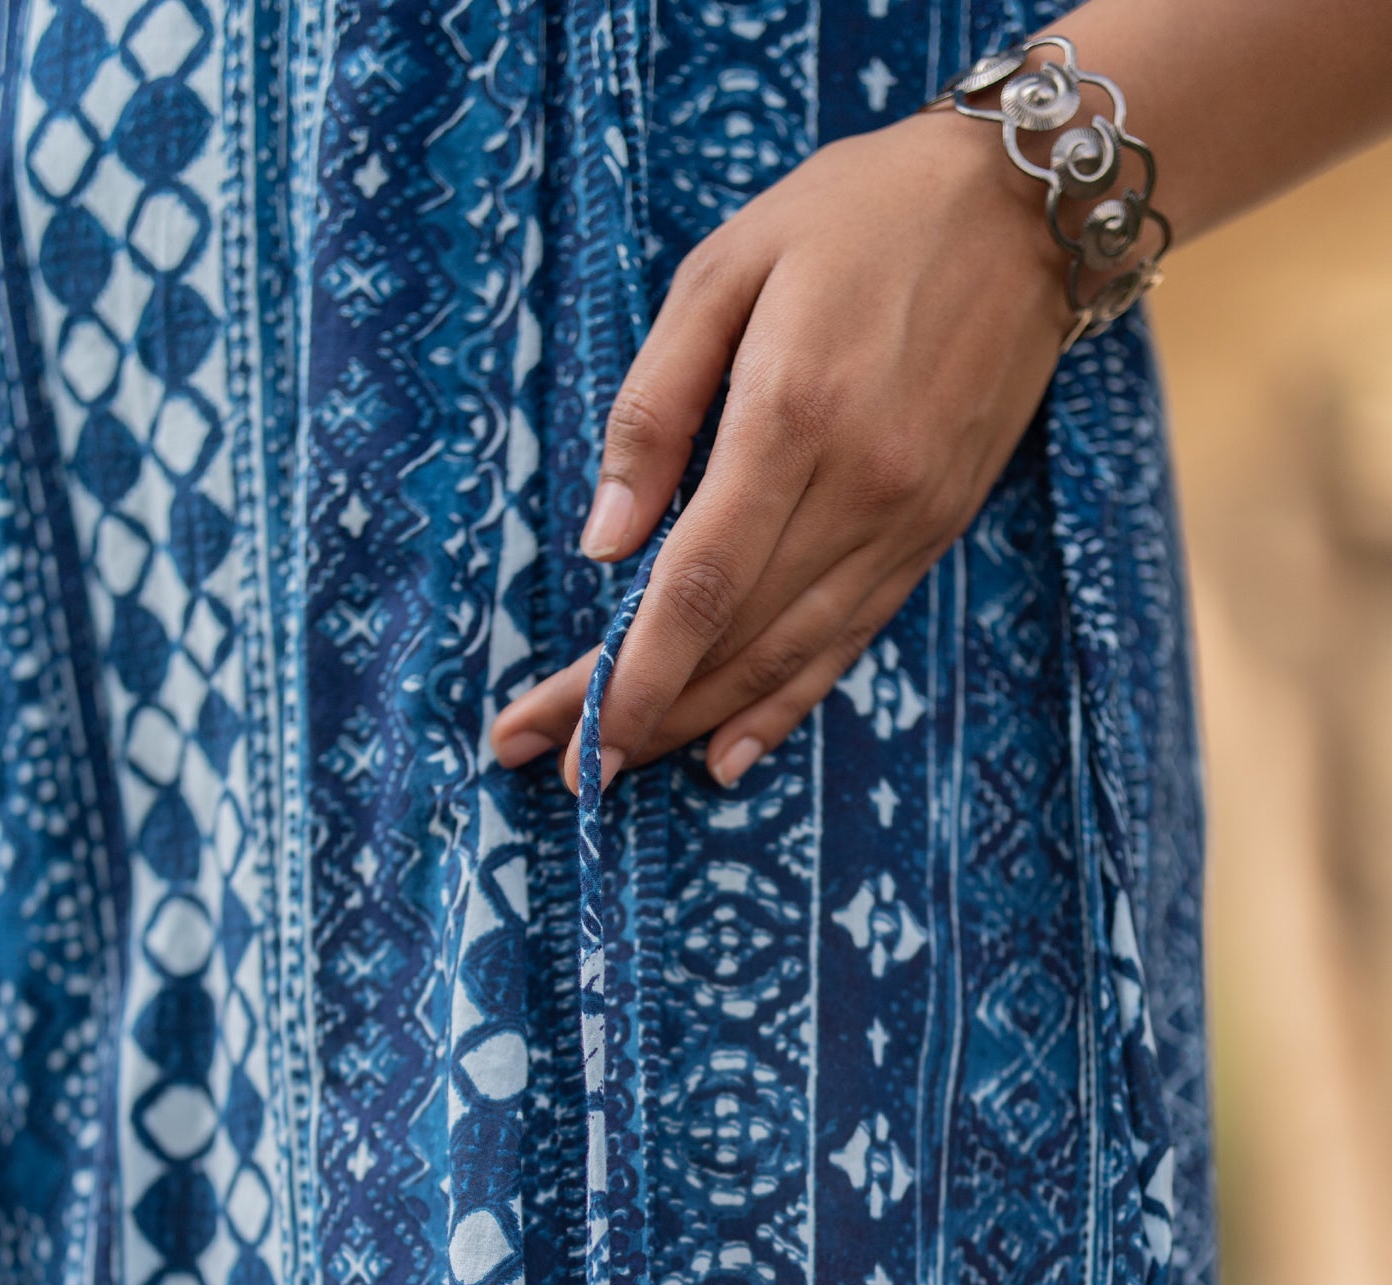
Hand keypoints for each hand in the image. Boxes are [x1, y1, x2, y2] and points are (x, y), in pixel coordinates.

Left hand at [490, 109, 1067, 791]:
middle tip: (565, 771)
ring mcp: (904, 522)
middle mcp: (857, 489)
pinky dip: (783, 707)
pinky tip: (728, 755)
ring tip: (623, 765)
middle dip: (639, 714)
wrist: (1028, 206)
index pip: (697, 582)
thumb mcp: (725, 268)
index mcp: (791, 416)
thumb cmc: (857, 217)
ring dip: (697, 723)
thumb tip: (603, 542)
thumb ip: (655, 406)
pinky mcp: (933, 533)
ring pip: (786, 656)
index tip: (564, 734)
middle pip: (730, 638)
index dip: (630, 674)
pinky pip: (847, 642)